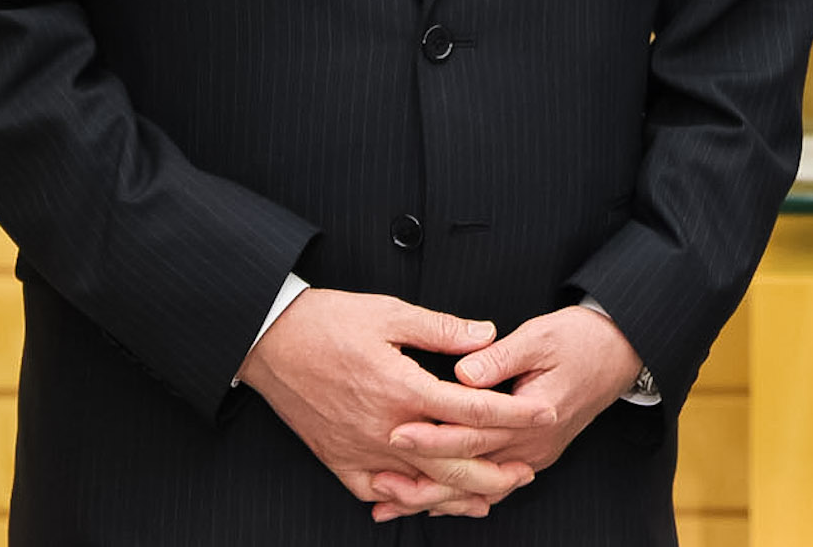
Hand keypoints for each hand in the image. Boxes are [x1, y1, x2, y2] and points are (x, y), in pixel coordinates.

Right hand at [235, 288, 547, 517]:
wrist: (269, 340)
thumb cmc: (328, 321)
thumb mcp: (390, 312)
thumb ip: (442, 328)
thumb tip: (487, 335)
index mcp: (402, 387)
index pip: (471, 410)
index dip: (513, 414)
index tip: (543, 412)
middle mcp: (384, 427)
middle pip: (453, 463)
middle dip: (496, 470)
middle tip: (528, 470)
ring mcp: (359, 449)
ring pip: (420, 486)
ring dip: (459, 493)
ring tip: (492, 495)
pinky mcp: (338, 460)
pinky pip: (379, 491)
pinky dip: (409, 500)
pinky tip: (431, 500)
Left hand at [367, 305, 645, 518]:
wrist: (621, 352)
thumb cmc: (579, 338)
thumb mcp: (541, 336)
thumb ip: (500, 357)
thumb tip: (461, 372)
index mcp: (536, 414)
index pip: (475, 431)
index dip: (433, 434)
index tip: (396, 430)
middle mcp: (534, 445)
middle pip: (471, 471)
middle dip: (423, 478)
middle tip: (378, 482)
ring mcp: (534, 456)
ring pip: (478, 487)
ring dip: (436, 497)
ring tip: (391, 501)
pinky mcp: (532, 457)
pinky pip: (492, 486)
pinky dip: (460, 497)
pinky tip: (431, 503)